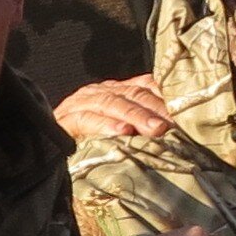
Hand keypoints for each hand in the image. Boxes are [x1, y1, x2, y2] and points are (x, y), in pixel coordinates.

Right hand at [52, 78, 174, 142]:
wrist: (46, 150)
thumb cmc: (93, 148)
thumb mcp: (123, 134)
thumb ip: (144, 127)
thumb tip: (179, 131)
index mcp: (118, 91)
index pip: (146, 86)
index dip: (167, 97)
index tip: (188, 112)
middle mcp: (101, 91)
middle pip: (133, 93)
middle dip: (156, 108)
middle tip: (176, 125)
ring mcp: (82, 103)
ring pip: (112, 102)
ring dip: (136, 116)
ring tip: (156, 130)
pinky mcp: (65, 119)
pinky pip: (87, 118)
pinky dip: (105, 125)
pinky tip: (121, 132)